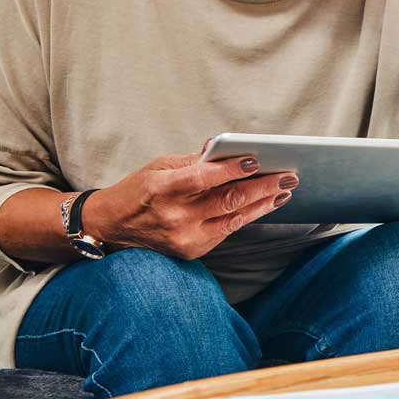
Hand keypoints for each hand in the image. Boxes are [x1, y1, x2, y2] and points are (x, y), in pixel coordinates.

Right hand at [84, 139, 298, 259]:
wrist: (110, 228)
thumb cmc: (137, 190)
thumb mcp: (159, 166)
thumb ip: (193, 160)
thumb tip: (222, 147)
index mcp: (163, 189)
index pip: (204, 178)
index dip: (231, 169)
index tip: (255, 160)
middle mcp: (175, 217)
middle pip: (227, 200)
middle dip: (262, 186)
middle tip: (288, 175)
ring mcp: (184, 238)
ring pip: (234, 218)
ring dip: (263, 203)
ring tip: (285, 189)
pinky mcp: (192, 251)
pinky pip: (227, 230)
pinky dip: (248, 215)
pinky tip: (265, 204)